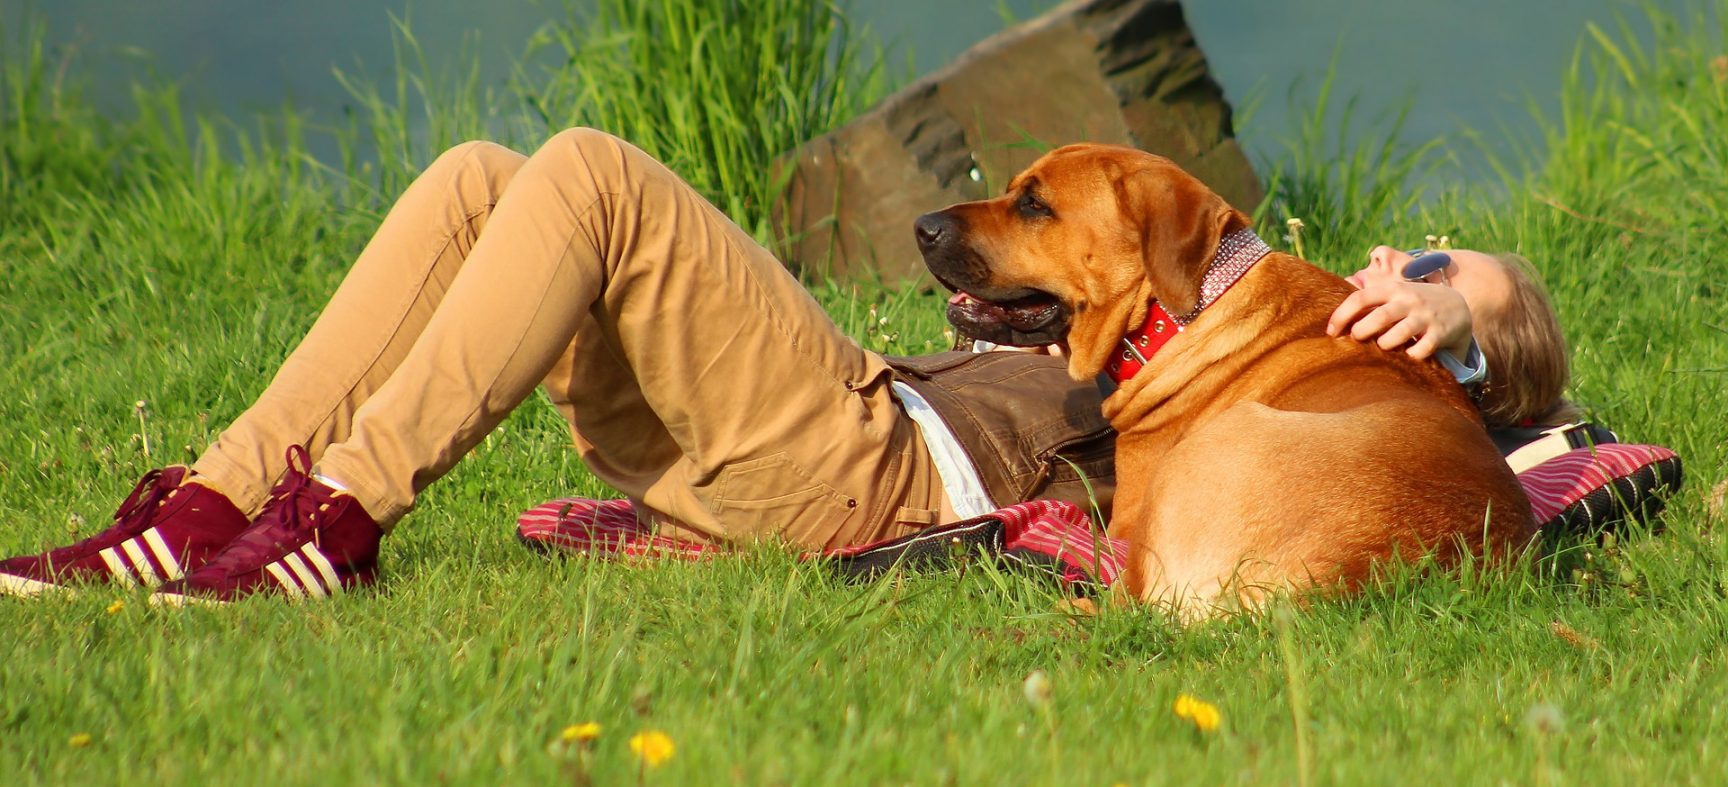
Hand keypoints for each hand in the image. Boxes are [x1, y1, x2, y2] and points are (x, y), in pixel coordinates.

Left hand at [1329, 246, 1473, 359]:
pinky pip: (1422, 349)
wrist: (1456, 306)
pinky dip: (1411, 356)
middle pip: (1380, 316)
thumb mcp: (1393, 295)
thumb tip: (1332, 318)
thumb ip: (1369, 302)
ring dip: (1386, 344)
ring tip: (1383, 346)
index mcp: (1392, 290)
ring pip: (1400, 333)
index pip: (1360, 298)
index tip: (1330, 332)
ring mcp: (1426, 316)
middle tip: (1356, 340)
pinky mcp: (1441, 333)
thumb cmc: (1412, 304)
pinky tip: (1407, 357)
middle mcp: (1409, 300)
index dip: (1341, 315)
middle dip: (1363, 331)